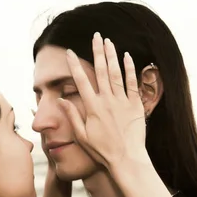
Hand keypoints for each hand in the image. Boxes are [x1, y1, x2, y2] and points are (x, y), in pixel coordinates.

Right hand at [58, 32, 148, 169]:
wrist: (127, 160)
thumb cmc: (103, 151)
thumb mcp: (82, 136)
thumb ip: (72, 116)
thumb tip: (60, 100)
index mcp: (92, 108)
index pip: (81, 81)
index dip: (74, 65)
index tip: (70, 52)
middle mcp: (107, 101)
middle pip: (101, 71)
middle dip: (97, 52)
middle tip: (95, 36)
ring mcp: (123, 102)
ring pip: (116, 73)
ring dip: (112, 55)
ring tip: (108, 41)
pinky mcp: (136, 105)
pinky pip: (132, 83)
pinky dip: (130, 68)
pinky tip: (126, 56)